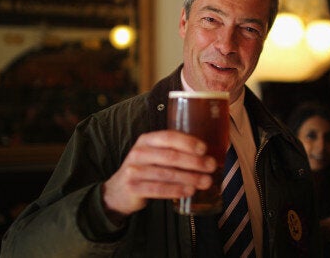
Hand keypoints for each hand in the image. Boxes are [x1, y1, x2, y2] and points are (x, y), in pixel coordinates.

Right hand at [100, 130, 216, 217]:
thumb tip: (205, 154)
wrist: (118, 191)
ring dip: (190, 178)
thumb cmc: (145, 169)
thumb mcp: (154, 154)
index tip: (204, 149)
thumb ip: (172, 151)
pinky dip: (176, 190)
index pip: (168, 137)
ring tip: (206, 181)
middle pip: (170, 156)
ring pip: (167, 174)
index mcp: (146, 140)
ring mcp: (134, 170)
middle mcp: (139, 153)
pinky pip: (159, 189)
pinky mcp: (133, 188)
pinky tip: (189, 191)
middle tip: (211, 166)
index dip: (187, 142)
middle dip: (194, 162)